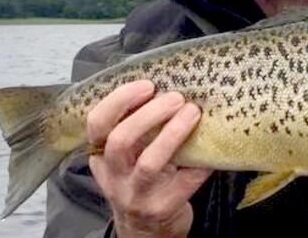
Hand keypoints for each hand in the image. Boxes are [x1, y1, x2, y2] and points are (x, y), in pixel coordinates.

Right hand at [87, 80, 212, 237]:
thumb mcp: (127, 158)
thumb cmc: (141, 180)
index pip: (96, 124)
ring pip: (149, 163)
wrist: (147, 230)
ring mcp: (136, 195)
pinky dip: (200, 161)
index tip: (146, 84)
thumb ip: (135, 128)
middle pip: (120, 141)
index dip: (119, 101)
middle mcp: (114, 177)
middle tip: (175, 97)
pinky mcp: (162, 208)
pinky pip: (185, 180)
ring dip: (173, 133)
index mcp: (102, 156)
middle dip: (149, 114)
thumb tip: (168, 83)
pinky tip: (211, 148)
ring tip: (192, 112)